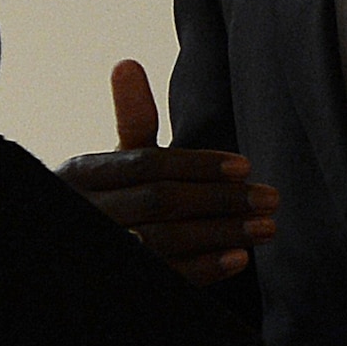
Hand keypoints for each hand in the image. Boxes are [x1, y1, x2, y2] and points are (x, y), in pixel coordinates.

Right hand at [56, 60, 277, 284]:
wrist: (76, 263)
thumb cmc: (109, 202)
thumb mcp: (116, 163)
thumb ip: (131, 120)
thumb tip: (127, 63)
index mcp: (84, 174)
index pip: (148, 164)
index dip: (198, 165)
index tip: (245, 166)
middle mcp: (88, 212)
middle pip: (161, 201)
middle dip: (220, 199)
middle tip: (270, 198)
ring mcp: (104, 249)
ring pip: (167, 240)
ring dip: (222, 233)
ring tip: (266, 227)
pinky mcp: (122, 283)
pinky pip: (168, 278)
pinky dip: (205, 269)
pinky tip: (239, 259)